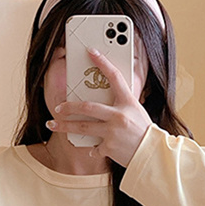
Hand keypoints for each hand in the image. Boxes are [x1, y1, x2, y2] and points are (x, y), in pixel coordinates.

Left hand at [48, 48, 151, 167]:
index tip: (91, 51)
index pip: (114, 77)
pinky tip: (94, 150)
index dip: (102, 62)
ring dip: (65, 127)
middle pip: (88, 107)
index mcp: (127, 102)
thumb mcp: (136, 111)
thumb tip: (102, 101)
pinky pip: (95, 147)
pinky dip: (93, 149)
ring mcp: (112, 132)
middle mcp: (118, 115)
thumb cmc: (144, 131)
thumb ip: (120, 105)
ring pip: (83, 127)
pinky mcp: (109, 147)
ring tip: (52, 124)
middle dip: (70, 107)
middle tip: (58, 107)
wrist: (151, 154)